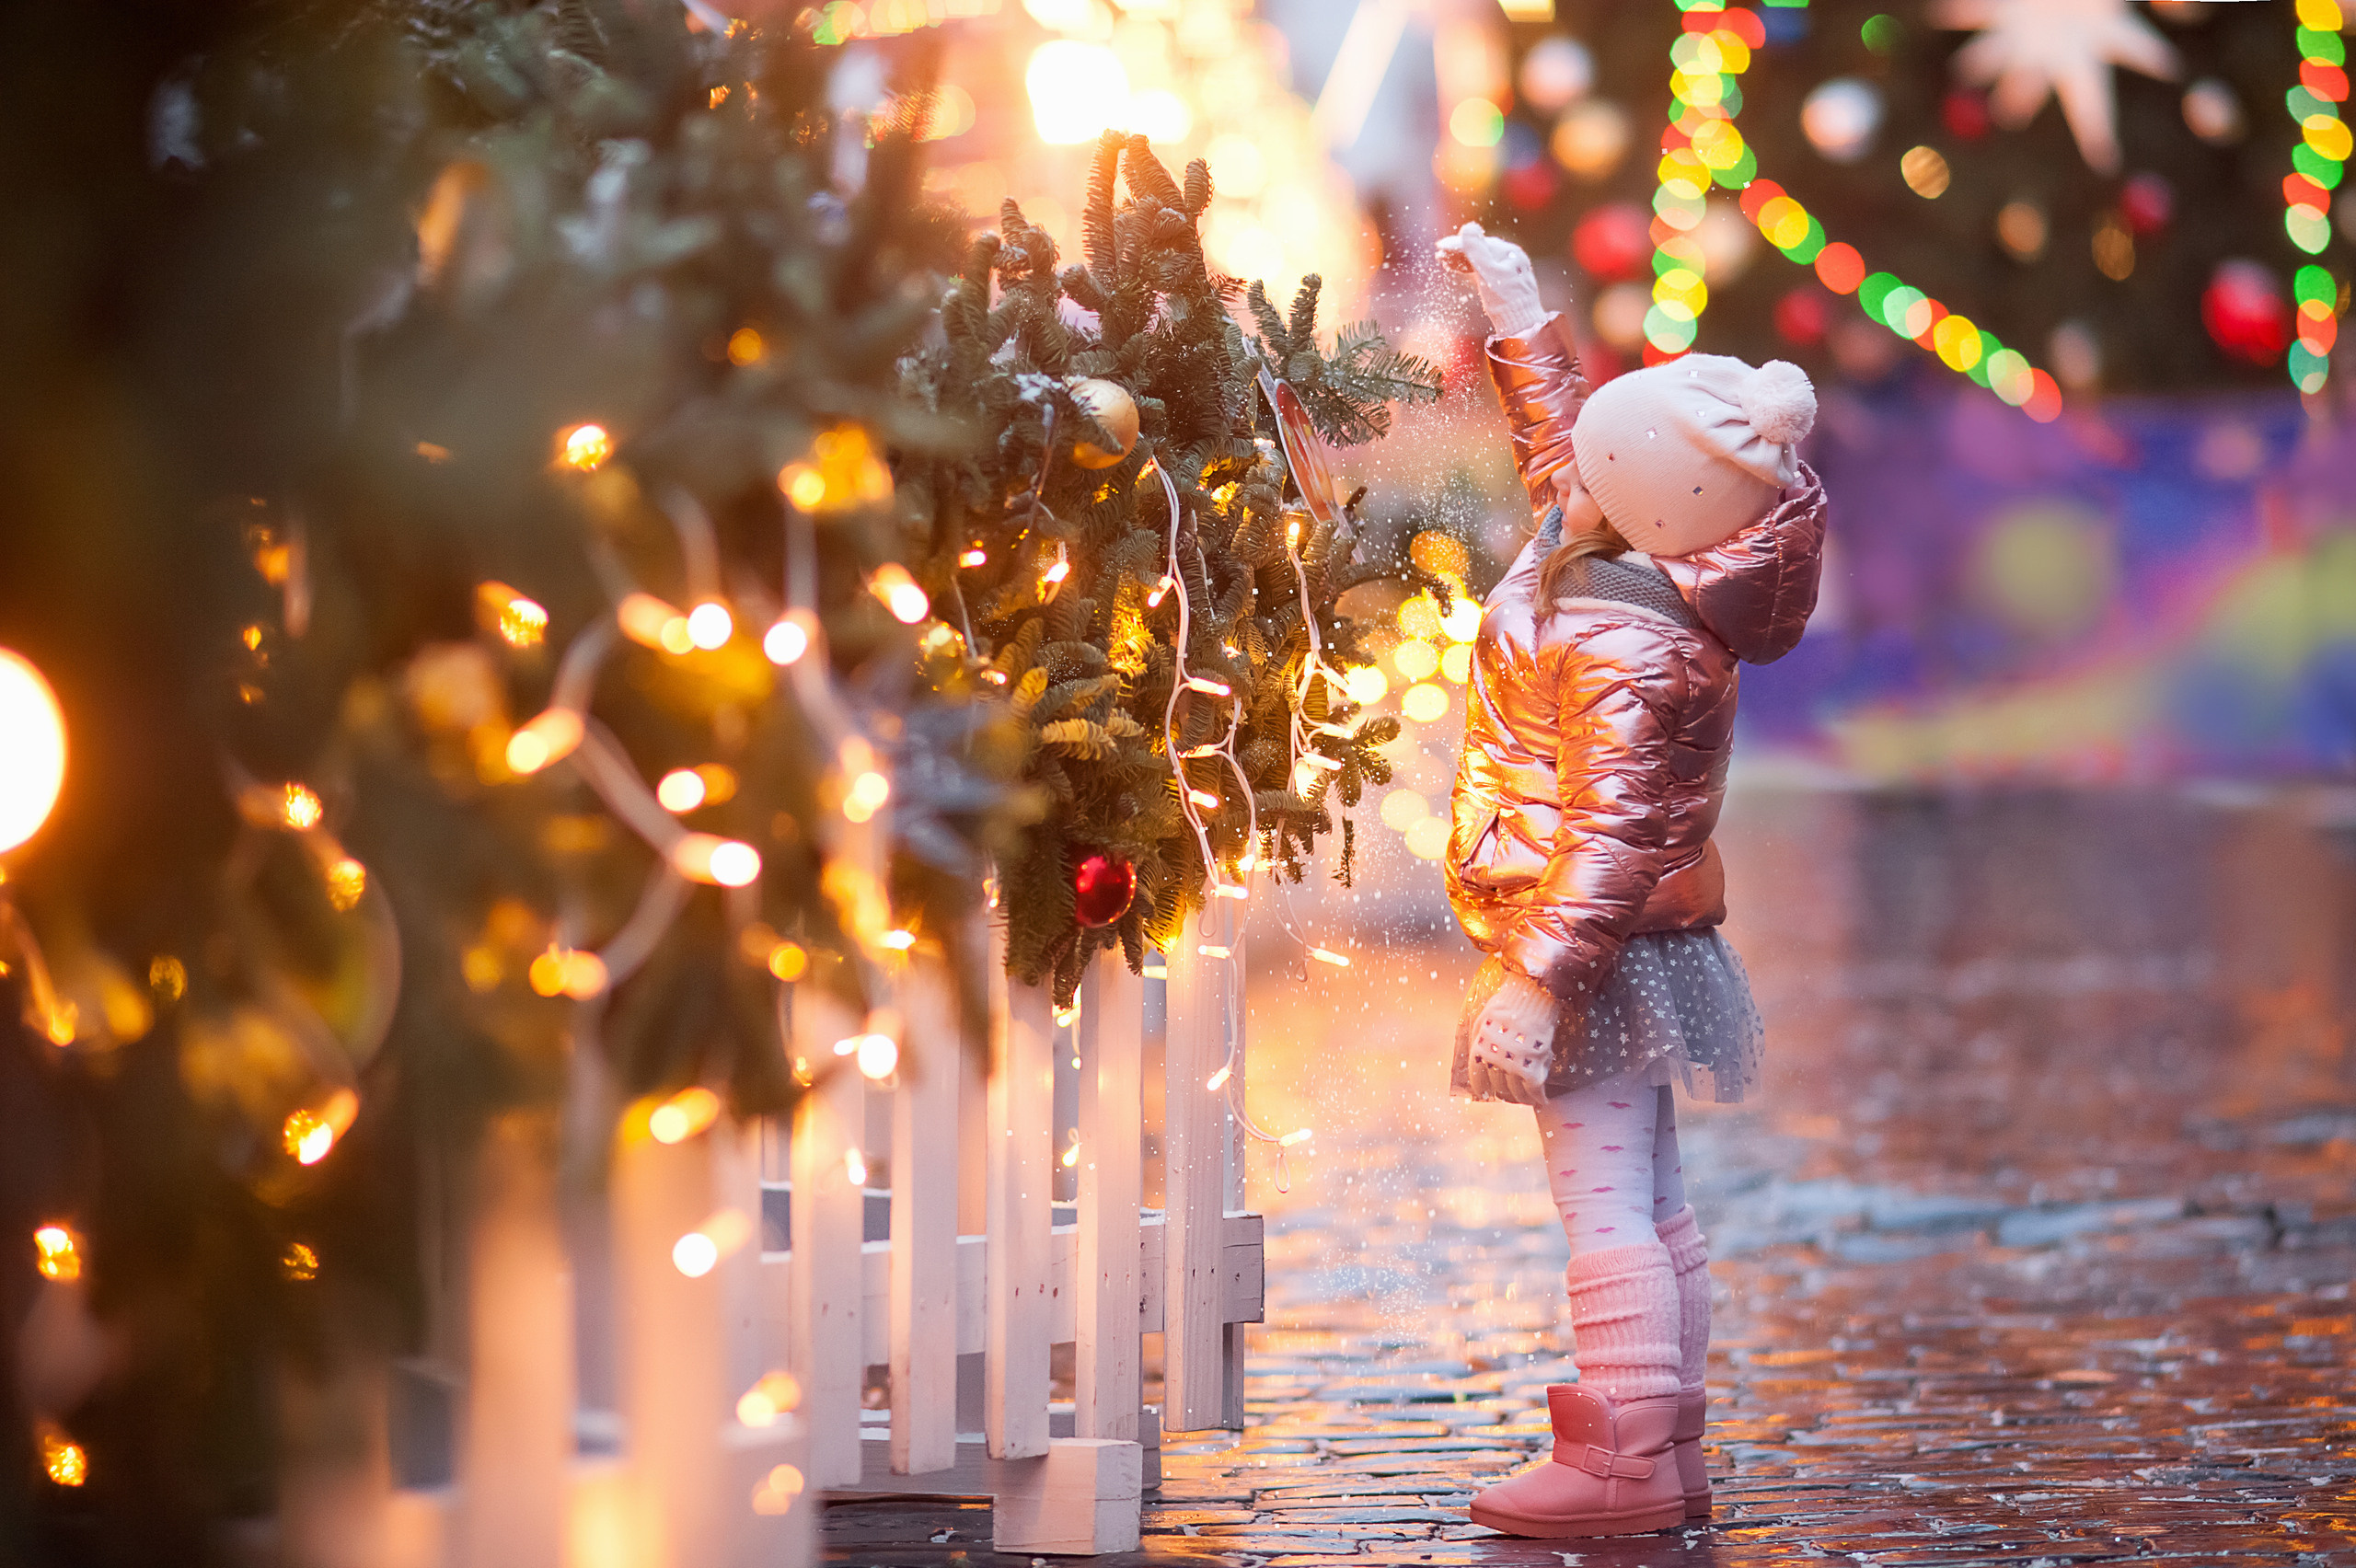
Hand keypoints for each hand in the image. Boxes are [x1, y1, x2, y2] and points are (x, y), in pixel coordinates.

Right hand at [1436, 222, 1550, 338]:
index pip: (1478, 243)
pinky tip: (1459, 269)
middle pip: (1479, 249)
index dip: (1457, 244)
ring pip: (1481, 258)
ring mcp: (1508, 268)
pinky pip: (1485, 268)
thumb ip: (1477, 251)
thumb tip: (1468, 227)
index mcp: (1508, 252)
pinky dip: (1471, 268)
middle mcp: (1510, 256)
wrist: (1520, 324)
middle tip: (1439, 255)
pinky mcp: (1505, 280)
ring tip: (1444, 263)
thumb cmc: (1506, 301)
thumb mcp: (1489, 274)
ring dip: (1462, 259)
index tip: (1440, 247)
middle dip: (1458, 251)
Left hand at [1468, 968, 1556, 1105]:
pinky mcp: (1536, 1064)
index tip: (1486, 1092)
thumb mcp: (1482, 1020)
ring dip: (1519, 1098)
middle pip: (1498, 1087)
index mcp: (1481, 1048)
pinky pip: (1534, 1090)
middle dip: (1502, 1093)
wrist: (1532, 995)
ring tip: (1523, 1098)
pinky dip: (1538, 1097)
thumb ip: (1477, 1041)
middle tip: (1507, 1093)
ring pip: (1516, 1092)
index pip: (1477, 1077)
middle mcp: (1497, 1058)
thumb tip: (1476, 1062)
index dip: (1482, 1087)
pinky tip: (1540, 1099)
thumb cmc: (1506, 1004)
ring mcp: (1517, 1063)